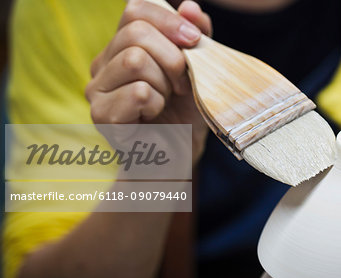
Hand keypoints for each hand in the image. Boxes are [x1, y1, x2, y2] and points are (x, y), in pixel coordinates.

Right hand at [85, 0, 211, 162]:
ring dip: (165, 83)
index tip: (195, 41)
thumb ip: (195, 37)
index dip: (169, 20)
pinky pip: (137, 92)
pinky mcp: (101, 115)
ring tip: (167, 101)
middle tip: (182, 85)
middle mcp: (103, 63)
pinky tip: (155, 116)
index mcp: (122, 47)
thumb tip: (188, 5)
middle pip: (136, 33)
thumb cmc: (186, 113)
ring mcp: (97, 89)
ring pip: (135, 60)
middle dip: (173, 58)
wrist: (178, 154)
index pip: (135, 10)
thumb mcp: (198, 69)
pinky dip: (157, 104)